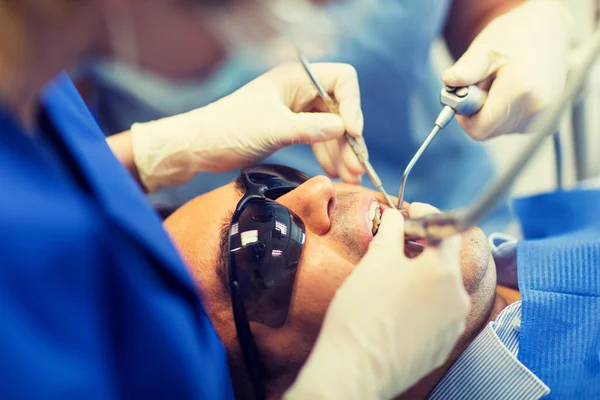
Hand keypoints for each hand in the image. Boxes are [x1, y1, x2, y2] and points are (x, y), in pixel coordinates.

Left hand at [131, 62, 364, 191]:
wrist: (202, 146)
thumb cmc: (232, 128)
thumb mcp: (275, 128)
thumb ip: (312, 128)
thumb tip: (344, 130)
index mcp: (297, 77)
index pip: (342, 80)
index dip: (352, 105)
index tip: (353, 133)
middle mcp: (300, 90)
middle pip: (339, 108)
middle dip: (350, 138)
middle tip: (358, 167)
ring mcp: (296, 109)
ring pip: (330, 128)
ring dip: (341, 151)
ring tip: (351, 177)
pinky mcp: (290, 128)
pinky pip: (317, 139)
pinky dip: (327, 155)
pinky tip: (335, 173)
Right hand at [285, 204, 469, 398]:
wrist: (355, 367)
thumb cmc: (363, 312)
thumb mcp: (375, 261)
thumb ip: (391, 232)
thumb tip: (396, 217)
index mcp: (444, 272)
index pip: (447, 230)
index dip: (427, 215)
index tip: (410, 212)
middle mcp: (457, 298)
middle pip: (444, 260)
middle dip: (421, 247)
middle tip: (395, 244)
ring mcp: (452, 325)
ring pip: (440, 288)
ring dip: (421, 276)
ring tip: (391, 279)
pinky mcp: (442, 346)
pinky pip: (436, 314)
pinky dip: (421, 302)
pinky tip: (395, 306)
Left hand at [442, 0, 570, 139]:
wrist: (548, 32)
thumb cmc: (513, 37)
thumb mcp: (485, 48)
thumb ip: (466, 68)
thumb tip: (448, 79)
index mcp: (521, 89)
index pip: (479, 128)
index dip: (464, 117)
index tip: (464, 97)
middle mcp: (536, 108)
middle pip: (488, 131)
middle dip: (478, 112)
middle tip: (484, 84)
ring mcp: (543, 118)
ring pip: (498, 131)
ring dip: (492, 112)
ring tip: (501, 85)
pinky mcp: (546, 123)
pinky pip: (511, 128)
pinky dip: (504, 114)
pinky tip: (513, 92)